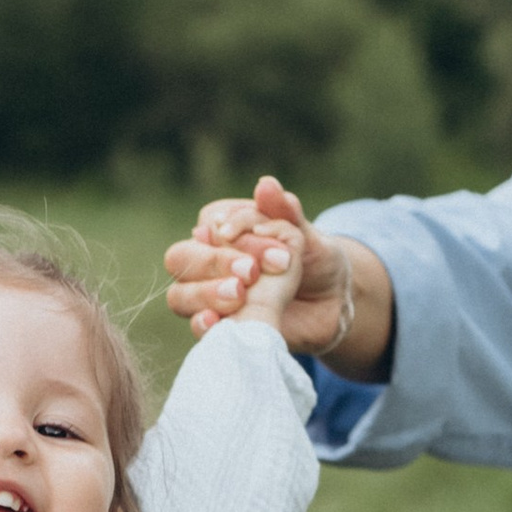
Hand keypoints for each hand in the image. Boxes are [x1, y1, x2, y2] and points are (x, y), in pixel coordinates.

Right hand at [163, 177, 339, 346]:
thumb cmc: (314, 259)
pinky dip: (202, 323)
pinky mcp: (218, 327)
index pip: (210, 223)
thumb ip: (284, 212)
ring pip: (180, 294)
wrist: (331, 303)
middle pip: (180, 257)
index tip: (275, 250)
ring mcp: (208, 297)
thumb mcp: (305, 234)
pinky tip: (218, 321)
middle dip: (213, 262)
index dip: (237, 234)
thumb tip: (266, 184)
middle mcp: (208, 261)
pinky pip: (195, 328)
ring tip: (240, 295)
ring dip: (205, 293)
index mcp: (224, 228)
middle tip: (250, 272)